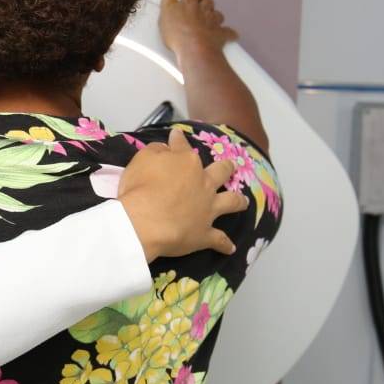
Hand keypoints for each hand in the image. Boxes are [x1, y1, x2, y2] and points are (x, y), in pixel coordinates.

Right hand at [116, 127, 246, 261]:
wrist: (144, 222)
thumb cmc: (140, 188)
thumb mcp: (142, 159)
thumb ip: (156, 151)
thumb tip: (166, 148)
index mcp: (187, 163)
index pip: (182, 147)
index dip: (178, 140)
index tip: (176, 135)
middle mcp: (203, 183)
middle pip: (220, 172)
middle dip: (226, 167)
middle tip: (229, 166)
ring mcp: (208, 209)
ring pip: (231, 202)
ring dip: (238, 201)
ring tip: (244, 202)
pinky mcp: (205, 233)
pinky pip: (219, 240)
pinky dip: (225, 244)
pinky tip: (230, 248)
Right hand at [158, 0, 237, 61]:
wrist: (195, 50)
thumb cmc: (179, 32)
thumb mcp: (165, 13)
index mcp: (190, 3)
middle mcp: (204, 10)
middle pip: (208, 1)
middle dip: (204, 4)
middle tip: (198, 9)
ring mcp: (213, 22)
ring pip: (218, 14)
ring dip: (214, 16)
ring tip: (209, 21)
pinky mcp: (221, 35)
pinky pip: (229, 32)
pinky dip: (230, 33)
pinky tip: (229, 34)